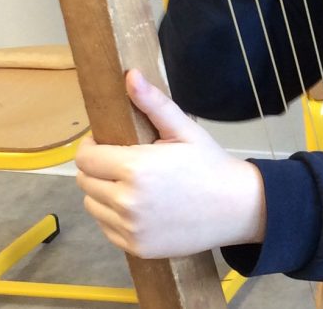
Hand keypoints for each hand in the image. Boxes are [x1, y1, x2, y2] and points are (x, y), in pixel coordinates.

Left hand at [75, 69, 266, 258]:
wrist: (238, 209)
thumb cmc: (211, 166)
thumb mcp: (185, 130)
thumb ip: (154, 104)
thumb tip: (129, 76)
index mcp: (135, 168)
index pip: (85, 158)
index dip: (91, 147)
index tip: (105, 143)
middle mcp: (127, 201)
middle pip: (85, 182)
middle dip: (97, 169)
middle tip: (120, 163)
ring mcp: (131, 228)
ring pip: (93, 206)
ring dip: (103, 193)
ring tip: (129, 185)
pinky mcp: (136, 247)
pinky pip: (107, 228)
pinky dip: (114, 217)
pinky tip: (137, 207)